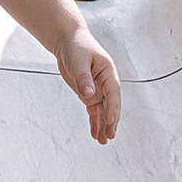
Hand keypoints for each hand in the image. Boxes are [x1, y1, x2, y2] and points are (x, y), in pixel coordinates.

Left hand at [61, 28, 119, 145]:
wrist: (68, 41)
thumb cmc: (76, 46)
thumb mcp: (78, 61)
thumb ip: (83, 78)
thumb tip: (88, 95)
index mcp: (108, 72)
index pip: (113, 92)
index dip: (113, 107)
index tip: (110, 120)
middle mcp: (106, 82)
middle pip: (111, 105)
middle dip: (111, 121)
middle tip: (110, 136)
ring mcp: (98, 89)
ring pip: (103, 111)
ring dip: (103, 125)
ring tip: (103, 141)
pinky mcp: (88, 94)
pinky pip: (93, 111)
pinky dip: (94, 122)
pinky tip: (95, 134)